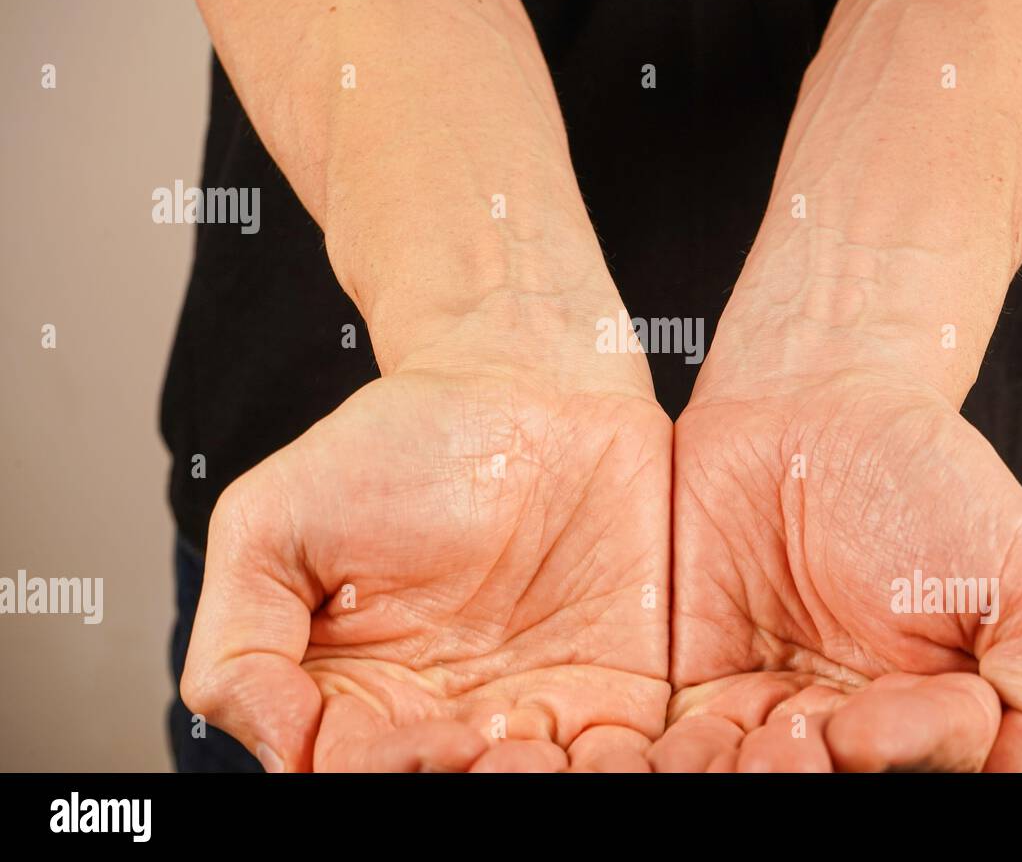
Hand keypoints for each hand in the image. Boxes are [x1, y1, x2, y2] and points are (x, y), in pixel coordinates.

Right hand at [182, 357, 670, 771]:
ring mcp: (542, 709)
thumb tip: (285, 754)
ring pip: (545, 788)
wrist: (523, 379)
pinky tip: (620, 754)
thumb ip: (243, 643)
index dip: (391, 771)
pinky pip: (632, 758)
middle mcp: (451, 721)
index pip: (361, 776)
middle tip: (492, 744)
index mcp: (361, 702)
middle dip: (468, 781)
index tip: (429, 733)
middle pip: (454, 788)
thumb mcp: (273, 525)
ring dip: (550, 785)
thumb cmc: (395, 442)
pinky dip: (633, 772)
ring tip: (549, 752)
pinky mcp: (625, 688)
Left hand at [652, 373, 1021, 771]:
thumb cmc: (929, 480)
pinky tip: (682, 751)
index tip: (870, 721)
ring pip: (758, 781)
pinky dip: (678, 764)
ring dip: (749, 778)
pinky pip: (681, 750)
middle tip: (802, 744)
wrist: (813, 401)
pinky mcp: (693, 689)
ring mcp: (770, 715)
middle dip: (817, 777)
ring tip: (750, 748)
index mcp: (941, 723)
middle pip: (841, 788)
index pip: (933, 767)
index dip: (910, 751)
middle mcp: (853, 734)